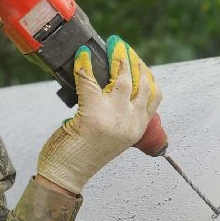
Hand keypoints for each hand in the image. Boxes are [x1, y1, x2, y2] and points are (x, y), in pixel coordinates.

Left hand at [36, 37, 161, 194]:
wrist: (65, 176)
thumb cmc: (81, 156)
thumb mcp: (111, 136)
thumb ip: (117, 115)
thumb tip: (110, 85)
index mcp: (138, 129)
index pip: (154, 94)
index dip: (146, 72)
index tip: (136, 58)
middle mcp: (130, 123)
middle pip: (141, 81)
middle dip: (132, 58)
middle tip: (120, 45)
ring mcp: (113, 119)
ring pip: (123, 78)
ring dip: (117, 57)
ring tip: (112, 44)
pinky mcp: (92, 115)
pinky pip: (89, 80)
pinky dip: (84, 65)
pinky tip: (82, 56)